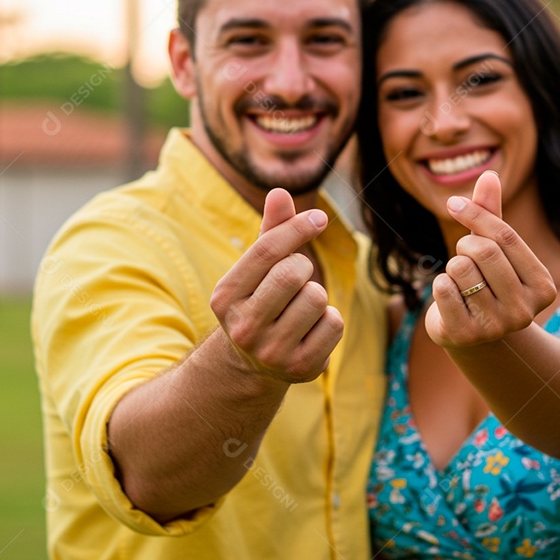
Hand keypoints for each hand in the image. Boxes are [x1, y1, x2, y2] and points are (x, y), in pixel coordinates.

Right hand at [209, 188, 342, 382]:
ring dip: (316, 295)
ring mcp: (271, 352)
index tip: (318, 218)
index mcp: (225, 297)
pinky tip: (310, 330)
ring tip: (300, 308)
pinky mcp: (301, 368)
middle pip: (294, 273)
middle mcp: (243, 328)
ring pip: (317, 298)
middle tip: (297, 279)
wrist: (255, 364)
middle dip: (303, 267)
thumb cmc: (261, 299)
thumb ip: (271, 230)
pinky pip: (334, 324)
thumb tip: (279, 191)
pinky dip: (329, 320)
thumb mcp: (258, 268)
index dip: (296, 227)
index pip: (266, 251)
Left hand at [425, 171, 555, 347]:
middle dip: (465, 245)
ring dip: (452, 268)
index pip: (506, 237)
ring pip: (460, 268)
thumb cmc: (486, 282)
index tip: (454, 203)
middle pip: (484, 251)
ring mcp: (496, 327)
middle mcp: (525, 311)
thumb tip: (489, 173)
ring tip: (461, 283)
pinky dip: (439, 285)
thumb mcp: (493, 249)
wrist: (473, 336)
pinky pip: (442, 288)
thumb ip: (491, 214)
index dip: (476, 214)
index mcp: (542, 286)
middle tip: (464, 256)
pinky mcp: (466, 335)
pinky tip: (451, 300)